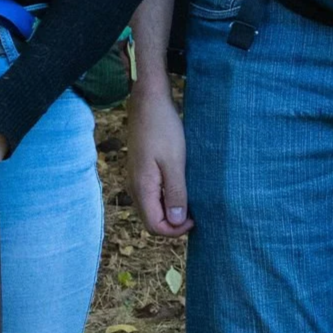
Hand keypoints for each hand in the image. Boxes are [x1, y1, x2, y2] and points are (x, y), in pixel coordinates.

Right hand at [127, 83, 192, 234]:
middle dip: (173, 223)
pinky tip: (182, 188)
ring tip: (191, 201)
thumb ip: (175, 193)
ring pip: (153, 208)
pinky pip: (154, 195)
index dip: (175, 230)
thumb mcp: (174, 162)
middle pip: (152, 220)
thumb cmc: (163, 128)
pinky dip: (167, 198)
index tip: (195, 219)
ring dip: (171, 211)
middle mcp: (136, 187)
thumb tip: (176, 221)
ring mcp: (138, 179)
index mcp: (142, 188)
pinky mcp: (142, 171)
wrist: (148, 102)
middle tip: (196, 213)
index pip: (155, 226)